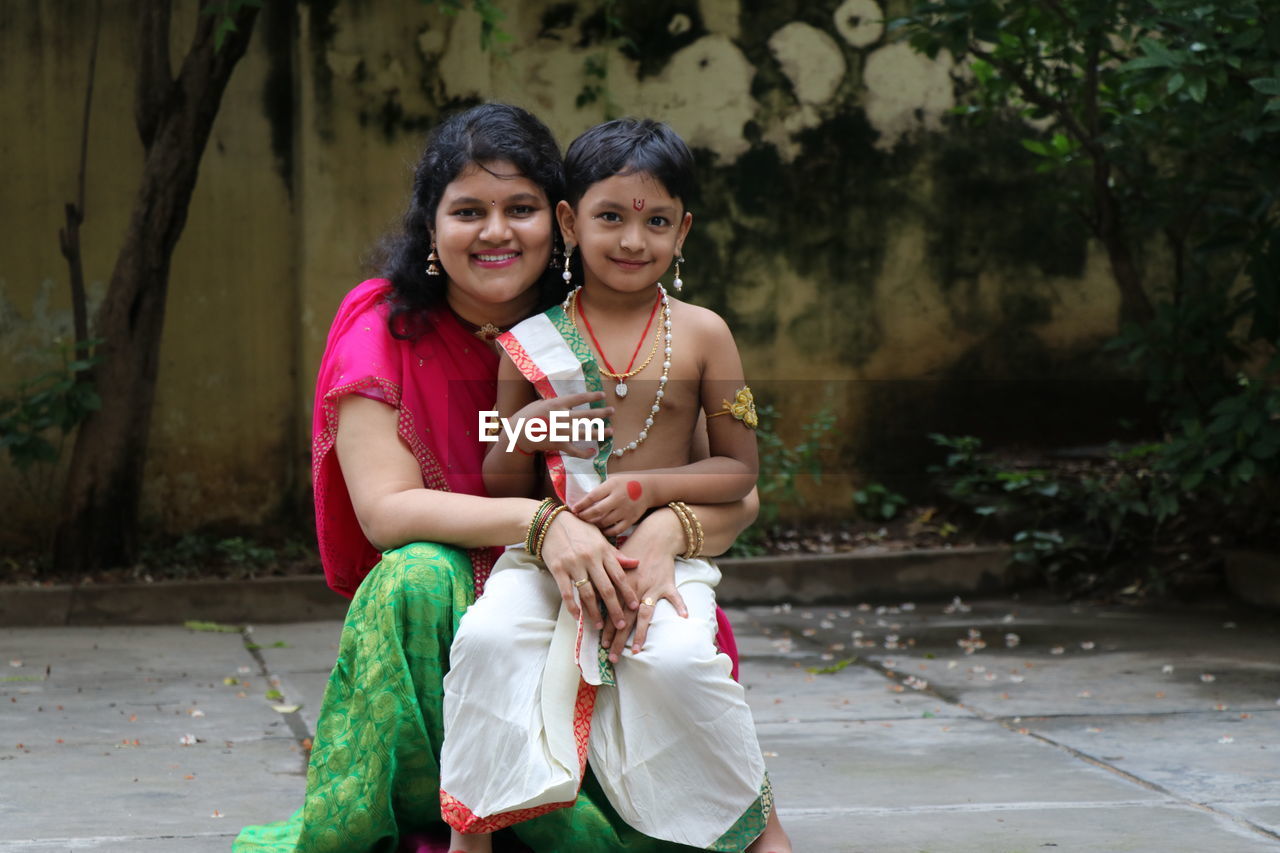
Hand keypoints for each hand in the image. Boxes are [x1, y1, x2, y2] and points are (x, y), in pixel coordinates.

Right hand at [509, 391, 612, 458]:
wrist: (517, 433)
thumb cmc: (527, 415)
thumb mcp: (540, 403)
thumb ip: (554, 403)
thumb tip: (566, 402)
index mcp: (557, 404)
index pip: (579, 398)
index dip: (592, 396)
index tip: (602, 395)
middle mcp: (562, 417)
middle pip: (587, 415)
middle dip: (601, 413)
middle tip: (612, 411)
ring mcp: (562, 432)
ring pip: (585, 432)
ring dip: (600, 432)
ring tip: (611, 431)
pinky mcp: (559, 445)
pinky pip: (575, 450)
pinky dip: (585, 453)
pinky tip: (593, 452)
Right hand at [540, 510, 638, 631]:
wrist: (551, 521)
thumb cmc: (578, 528)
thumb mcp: (600, 537)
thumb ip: (616, 553)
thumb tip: (635, 563)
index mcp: (603, 550)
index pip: (619, 576)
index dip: (628, 593)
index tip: (635, 607)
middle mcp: (591, 558)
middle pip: (606, 589)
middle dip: (615, 609)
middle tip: (621, 625)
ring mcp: (574, 564)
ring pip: (587, 593)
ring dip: (594, 612)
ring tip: (599, 626)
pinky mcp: (558, 569)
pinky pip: (567, 592)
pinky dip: (573, 606)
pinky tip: (578, 617)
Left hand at [572, 475, 650, 536]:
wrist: (648, 488)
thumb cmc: (626, 483)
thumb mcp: (612, 480)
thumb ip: (600, 490)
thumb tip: (581, 502)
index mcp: (612, 486)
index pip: (592, 497)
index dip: (581, 504)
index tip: (573, 509)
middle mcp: (618, 498)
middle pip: (597, 511)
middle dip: (584, 516)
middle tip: (578, 518)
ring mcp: (625, 510)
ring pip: (605, 522)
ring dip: (594, 524)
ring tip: (588, 523)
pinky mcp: (631, 519)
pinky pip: (615, 530)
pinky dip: (606, 531)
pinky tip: (601, 529)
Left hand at [605, 508, 687, 661]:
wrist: (654, 537)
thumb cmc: (633, 551)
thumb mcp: (614, 564)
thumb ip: (604, 582)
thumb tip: (590, 598)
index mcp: (620, 587)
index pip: (610, 612)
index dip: (606, 629)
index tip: (601, 646)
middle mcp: (634, 590)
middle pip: (624, 619)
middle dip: (617, 639)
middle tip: (612, 657)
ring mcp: (651, 588)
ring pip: (644, 615)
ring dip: (639, 633)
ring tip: (636, 651)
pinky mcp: (666, 584)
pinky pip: (674, 597)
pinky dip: (680, 605)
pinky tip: (684, 617)